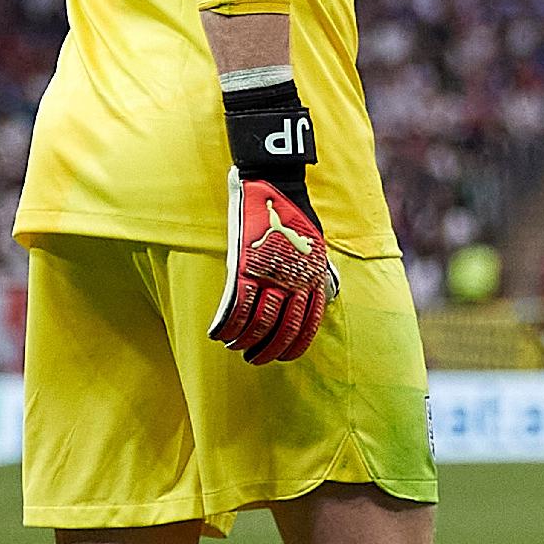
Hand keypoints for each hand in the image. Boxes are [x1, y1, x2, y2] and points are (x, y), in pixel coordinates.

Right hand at [209, 173, 339, 364]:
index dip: (293, 347)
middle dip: (267, 352)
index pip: (307, 326)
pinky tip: (217, 334)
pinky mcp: (245, 266)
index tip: (282, 357)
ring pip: (258, 324)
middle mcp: (294, 282)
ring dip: (243, 342)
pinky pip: (236, 307)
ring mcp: (269, 275)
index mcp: (313, 279)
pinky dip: (226, 326)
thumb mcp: (318, 247)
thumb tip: (326, 295)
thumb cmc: (297, 215)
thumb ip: (320, 274)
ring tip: (234, 347)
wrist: (276, 184)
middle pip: (282, 330)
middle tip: (254, 359)